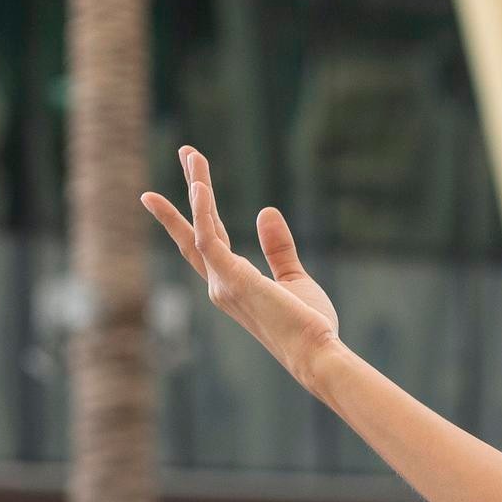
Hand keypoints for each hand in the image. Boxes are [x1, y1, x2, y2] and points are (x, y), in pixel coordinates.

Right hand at [142, 149, 344, 389]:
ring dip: (196, 188)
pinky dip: (202, 211)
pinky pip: (208, 238)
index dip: (201, 208)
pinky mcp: (232, 279)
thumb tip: (265, 211)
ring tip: (191, 153)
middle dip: (191, 188)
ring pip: (199, 227)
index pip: (210, 238)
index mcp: (233, 282)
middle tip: (185, 149)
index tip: (195, 178)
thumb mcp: (294, 277)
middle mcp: (220, 283)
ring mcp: (223, 282)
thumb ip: (278, 247)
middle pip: (196, 228)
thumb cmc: (307, 325)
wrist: (316, 352)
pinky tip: (200, 185)